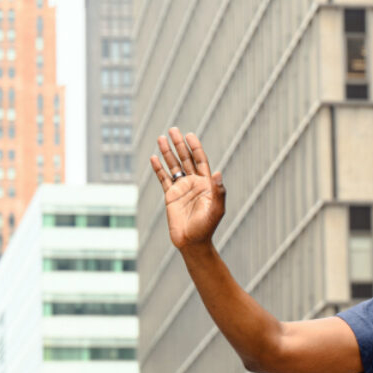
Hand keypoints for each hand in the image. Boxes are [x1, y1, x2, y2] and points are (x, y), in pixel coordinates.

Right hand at [150, 127, 225, 249]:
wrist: (192, 242)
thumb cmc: (207, 227)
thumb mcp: (216, 210)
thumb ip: (218, 191)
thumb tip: (217, 173)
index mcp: (206, 183)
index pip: (200, 160)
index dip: (195, 147)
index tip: (189, 135)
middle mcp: (193, 183)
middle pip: (185, 159)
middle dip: (179, 144)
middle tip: (172, 129)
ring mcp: (181, 188)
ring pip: (173, 166)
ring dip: (167, 152)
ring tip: (160, 138)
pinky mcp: (170, 196)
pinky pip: (163, 179)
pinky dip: (158, 168)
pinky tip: (154, 158)